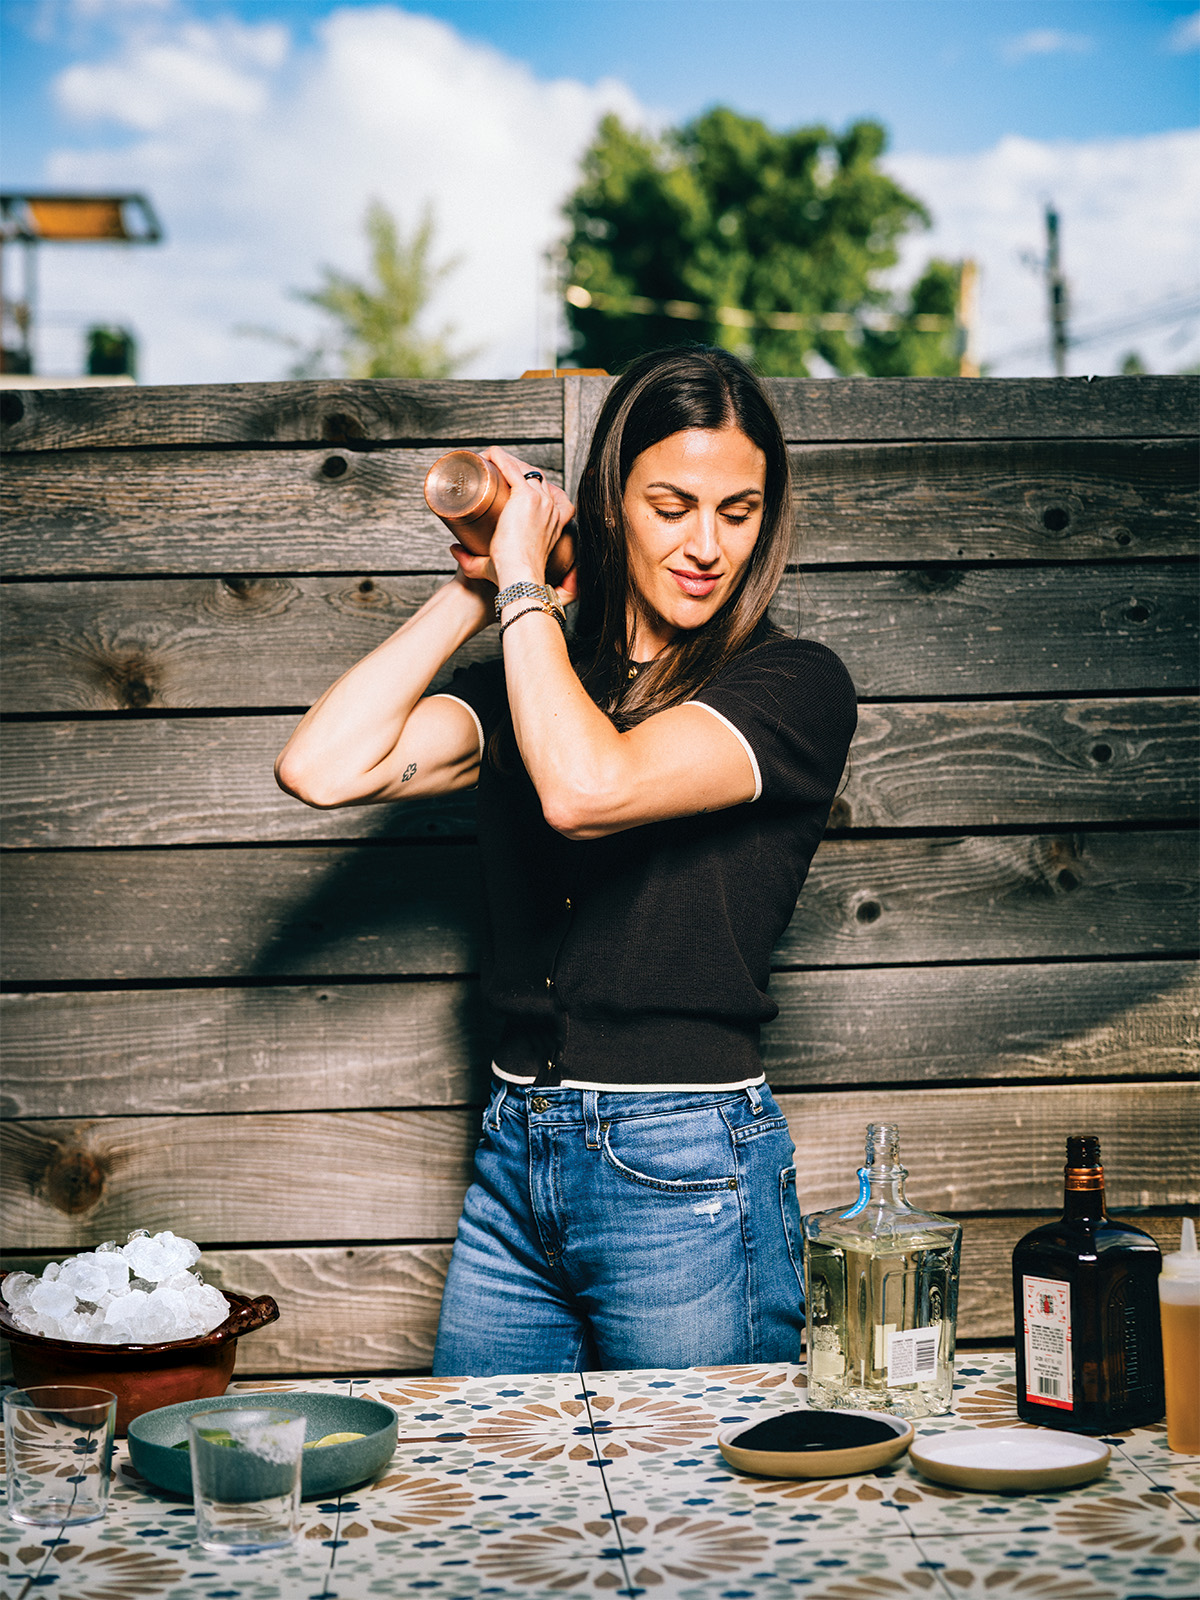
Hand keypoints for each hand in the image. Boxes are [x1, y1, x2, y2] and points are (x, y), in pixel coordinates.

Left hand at [448, 446, 576, 606]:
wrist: (519, 577)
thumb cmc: (511, 575)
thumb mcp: (495, 565)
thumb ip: (471, 561)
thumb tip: (453, 548)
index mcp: (554, 522)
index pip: (544, 493)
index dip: (526, 484)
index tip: (505, 485)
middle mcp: (550, 508)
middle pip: (532, 477)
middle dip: (513, 470)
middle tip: (490, 475)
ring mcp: (540, 500)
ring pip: (522, 468)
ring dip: (505, 462)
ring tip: (486, 464)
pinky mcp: (526, 496)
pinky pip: (511, 467)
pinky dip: (498, 457)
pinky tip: (486, 455)